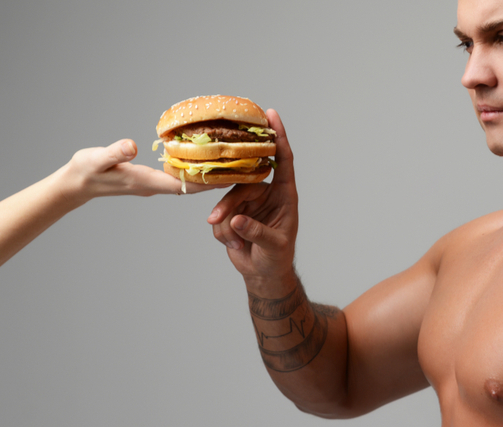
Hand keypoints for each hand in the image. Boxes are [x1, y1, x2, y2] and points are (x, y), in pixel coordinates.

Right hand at [60, 138, 227, 203]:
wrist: (75, 183)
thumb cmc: (86, 170)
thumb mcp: (97, 158)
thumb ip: (115, 153)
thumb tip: (132, 146)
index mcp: (148, 182)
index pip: (186, 184)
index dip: (210, 180)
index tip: (232, 175)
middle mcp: (156, 185)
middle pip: (193, 185)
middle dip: (216, 179)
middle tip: (241, 169)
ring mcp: (154, 184)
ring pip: (188, 182)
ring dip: (208, 175)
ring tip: (230, 163)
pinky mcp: (150, 179)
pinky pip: (178, 176)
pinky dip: (193, 169)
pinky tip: (202, 159)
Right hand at [207, 109, 298, 291]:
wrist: (262, 275)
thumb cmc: (277, 258)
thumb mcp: (273, 247)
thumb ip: (257, 232)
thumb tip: (236, 220)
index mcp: (285, 194)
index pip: (283, 160)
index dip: (278, 137)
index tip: (271, 114)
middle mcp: (266, 193)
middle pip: (242, 184)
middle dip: (228, 202)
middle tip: (217, 219)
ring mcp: (248, 203)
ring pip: (226, 201)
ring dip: (224, 222)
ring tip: (231, 241)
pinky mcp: (232, 213)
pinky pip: (220, 217)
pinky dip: (222, 233)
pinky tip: (233, 245)